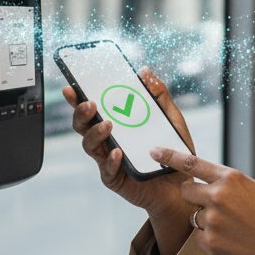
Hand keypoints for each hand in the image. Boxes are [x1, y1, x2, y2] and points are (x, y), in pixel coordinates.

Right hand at [62, 67, 194, 221]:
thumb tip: (144, 71)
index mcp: (116, 123)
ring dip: (95, 133)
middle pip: (83, 126)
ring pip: (89, 146)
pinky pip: (106, 169)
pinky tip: (117, 153)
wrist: (183, 183)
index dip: (78, 98)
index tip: (71, 88)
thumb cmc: (174, 150)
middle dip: (81, 113)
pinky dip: (110, 160)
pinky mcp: (115, 178)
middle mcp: (107, 141)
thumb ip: (158, 95)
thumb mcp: (170, 118)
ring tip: (108, 124)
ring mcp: (108, 160)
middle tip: (91, 104)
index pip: (92, 109)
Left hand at [151, 147, 254, 254]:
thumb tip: (208, 184)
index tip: (153, 152)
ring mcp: (212, 220)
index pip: (191, 163)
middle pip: (186, 192)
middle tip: (213, 208)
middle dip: (193, 198)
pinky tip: (232, 242)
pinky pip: (198, 238)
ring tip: (234, 229)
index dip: (169, 157)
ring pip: (195, 217)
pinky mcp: (209, 242)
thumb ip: (229, 184)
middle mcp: (218, 196)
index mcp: (232, 178)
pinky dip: (211, 241)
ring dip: (208, 223)